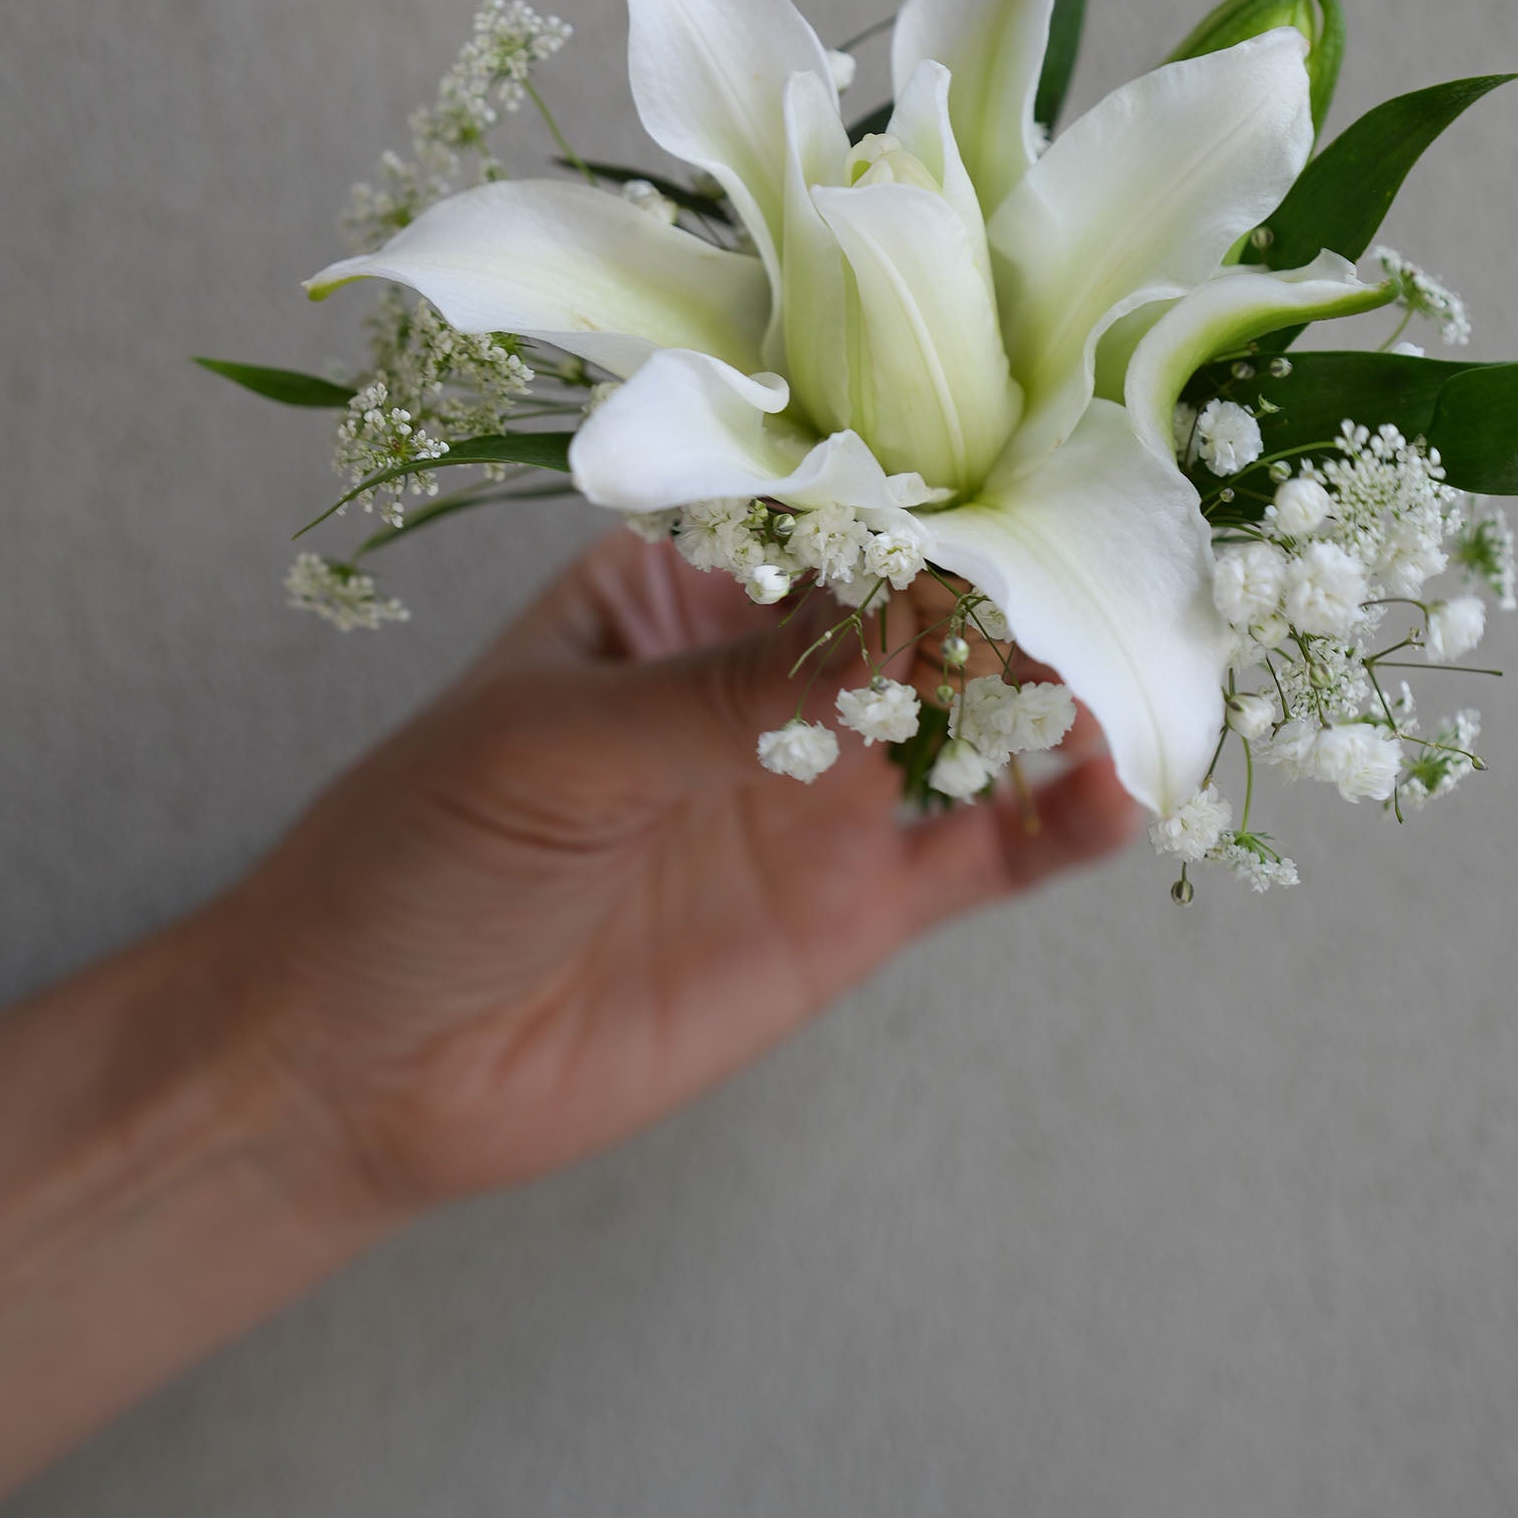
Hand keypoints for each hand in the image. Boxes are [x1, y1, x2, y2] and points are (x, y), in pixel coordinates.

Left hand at [219, 530, 1135, 1221]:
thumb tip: (893, 618)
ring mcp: (827, 785)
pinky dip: (1065, 821)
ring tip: (1156, 656)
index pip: (832, 501)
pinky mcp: (857, 906)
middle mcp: (775, 663)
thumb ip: (729, 696)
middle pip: (934, 597)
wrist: (361, 1070)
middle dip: (1033, 570)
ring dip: (1072, 682)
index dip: (934, 473)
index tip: (1040, 447)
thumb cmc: (415, 859)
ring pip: (986, 712)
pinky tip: (1127, 794)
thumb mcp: (557, 747)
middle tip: (1132, 546)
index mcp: (685, 572)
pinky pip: (990, 853)